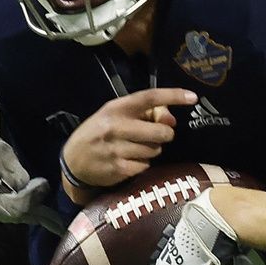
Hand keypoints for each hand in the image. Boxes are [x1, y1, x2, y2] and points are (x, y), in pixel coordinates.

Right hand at [0, 86, 60, 232]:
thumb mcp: (2, 154)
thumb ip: (17, 175)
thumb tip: (28, 189)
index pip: (16, 205)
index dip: (34, 197)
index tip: (44, 184)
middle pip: (13, 216)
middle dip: (38, 215)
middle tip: (60, 224)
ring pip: (7, 216)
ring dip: (28, 215)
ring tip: (52, 221)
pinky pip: (0, 213)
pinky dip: (16, 211)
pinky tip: (33, 214)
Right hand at [60, 88, 196, 198]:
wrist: (72, 162)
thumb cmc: (99, 134)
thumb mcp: (114, 116)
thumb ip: (143, 114)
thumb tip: (172, 120)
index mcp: (116, 109)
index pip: (149, 98)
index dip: (173, 95)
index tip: (192, 97)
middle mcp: (115, 127)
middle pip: (160, 131)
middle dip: (164, 134)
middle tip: (155, 136)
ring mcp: (117, 149)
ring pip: (155, 150)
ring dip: (151, 150)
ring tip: (135, 149)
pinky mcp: (119, 169)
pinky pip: (146, 165)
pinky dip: (142, 164)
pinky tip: (128, 161)